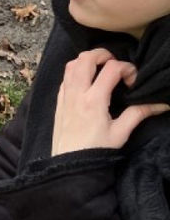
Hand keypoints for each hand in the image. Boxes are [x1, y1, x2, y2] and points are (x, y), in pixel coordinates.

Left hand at [52, 48, 169, 154]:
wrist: (68, 164)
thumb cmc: (95, 150)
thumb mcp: (120, 133)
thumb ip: (139, 114)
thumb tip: (161, 104)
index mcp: (93, 100)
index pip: (111, 68)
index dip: (126, 68)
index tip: (132, 81)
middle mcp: (76, 94)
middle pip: (85, 58)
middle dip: (103, 54)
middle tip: (115, 64)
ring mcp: (65, 96)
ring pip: (71, 65)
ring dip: (86, 60)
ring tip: (101, 69)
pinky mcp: (59, 101)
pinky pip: (64, 77)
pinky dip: (75, 71)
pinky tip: (87, 81)